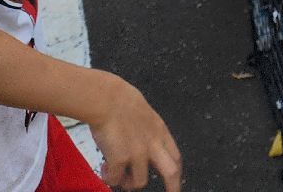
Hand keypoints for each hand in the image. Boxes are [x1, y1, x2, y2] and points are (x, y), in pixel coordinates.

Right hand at [89, 76, 181, 191]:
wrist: (107, 99)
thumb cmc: (120, 101)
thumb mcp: (144, 115)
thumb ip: (147, 132)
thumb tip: (141, 144)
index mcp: (160, 132)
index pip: (176, 156)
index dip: (177, 171)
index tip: (176, 181)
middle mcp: (153, 145)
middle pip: (172, 172)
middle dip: (173, 188)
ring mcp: (138, 154)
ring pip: (139, 183)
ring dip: (127, 183)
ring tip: (118, 176)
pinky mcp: (120, 160)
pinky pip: (115, 180)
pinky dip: (109, 178)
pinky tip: (104, 169)